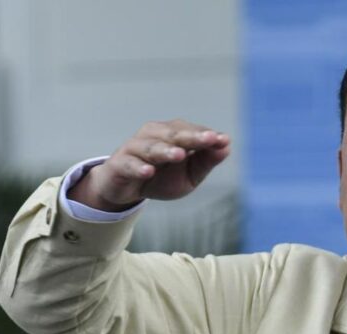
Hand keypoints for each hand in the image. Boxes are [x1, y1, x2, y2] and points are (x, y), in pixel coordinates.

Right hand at [68, 119, 230, 210]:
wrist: (128, 189)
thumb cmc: (163, 177)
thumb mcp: (190, 174)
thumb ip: (207, 161)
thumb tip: (226, 146)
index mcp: (174, 134)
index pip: (192, 132)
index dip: (206, 136)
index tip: (222, 140)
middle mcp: (154, 135)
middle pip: (174, 134)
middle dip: (192, 136)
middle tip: (209, 139)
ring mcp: (135, 148)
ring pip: (152, 147)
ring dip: (165, 150)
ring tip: (179, 155)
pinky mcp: (119, 164)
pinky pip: (129, 164)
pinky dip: (138, 167)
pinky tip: (148, 171)